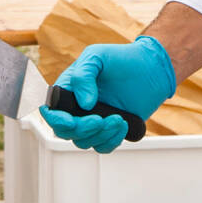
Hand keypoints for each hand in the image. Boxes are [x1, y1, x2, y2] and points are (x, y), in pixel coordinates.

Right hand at [38, 36, 175, 153]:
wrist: (150, 69)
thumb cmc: (121, 58)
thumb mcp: (97, 56)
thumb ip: (83, 75)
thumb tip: (83, 104)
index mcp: (67, 90)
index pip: (50, 111)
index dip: (55, 119)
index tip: (70, 121)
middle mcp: (76, 108)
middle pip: (65, 131)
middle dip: (81, 128)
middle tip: (100, 119)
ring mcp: (92, 121)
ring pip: (84, 142)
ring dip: (100, 134)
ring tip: (119, 118)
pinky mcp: (109, 131)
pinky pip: (103, 146)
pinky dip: (112, 140)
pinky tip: (124, 123)